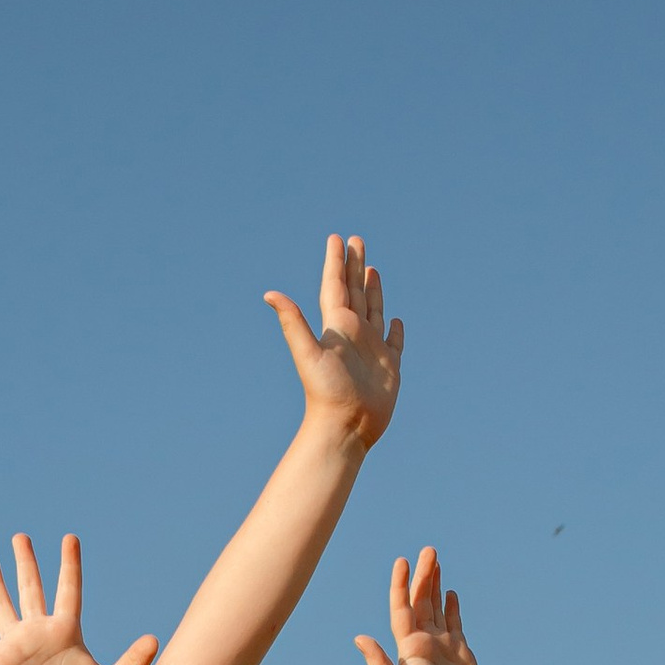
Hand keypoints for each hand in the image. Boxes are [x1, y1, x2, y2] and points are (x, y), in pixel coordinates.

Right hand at [0, 535, 157, 664]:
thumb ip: (134, 661)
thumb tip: (155, 640)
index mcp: (65, 631)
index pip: (68, 589)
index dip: (70, 564)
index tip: (70, 538)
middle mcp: (38, 632)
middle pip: (31, 588)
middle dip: (26, 563)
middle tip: (21, 537)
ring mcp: (15, 646)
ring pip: (2, 606)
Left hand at [265, 231, 401, 448]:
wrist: (345, 427)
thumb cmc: (326, 392)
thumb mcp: (307, 352)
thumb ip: (292, 322)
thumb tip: (269, 294)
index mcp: (336, 327)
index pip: (335, 286)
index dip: (336, 262)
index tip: (337, 238)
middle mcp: (353, 334)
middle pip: (355, 291)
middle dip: (355, 265)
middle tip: (357, 240)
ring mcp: (371, 349)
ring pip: (373, 311)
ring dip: (373, 290)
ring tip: (372, 269)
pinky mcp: (388, 366)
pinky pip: (394, 342)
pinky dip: (395, 329)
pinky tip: (395, 319)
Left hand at [354, 547, 476, 664]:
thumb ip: (379, 664)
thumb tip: (359, 638)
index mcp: (408, 648)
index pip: (402, 609)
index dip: (401, 586)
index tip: (402, 561)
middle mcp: (423, 643)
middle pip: (422, 602)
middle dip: (424, 575)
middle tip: (428, 550)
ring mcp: (441, 648)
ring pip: (437, 609)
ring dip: (435, 585)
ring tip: (436, 562)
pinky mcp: (459, 655)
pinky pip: (454, 624)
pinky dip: (451, 607)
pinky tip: (449, 593)